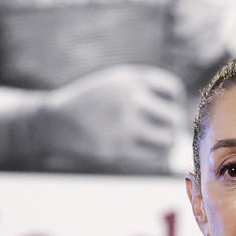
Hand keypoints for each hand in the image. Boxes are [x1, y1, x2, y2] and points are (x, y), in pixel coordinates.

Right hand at [28, 66, 186, 172]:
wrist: (56, 122)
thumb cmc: (92, 101)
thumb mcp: (116, 81)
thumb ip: (145, 86)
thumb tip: (180, 109)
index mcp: (131, 79)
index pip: (172, 89)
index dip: (175, 101)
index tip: (168, 108)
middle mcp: (130, 99)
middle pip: (173, 116)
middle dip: (173, 125)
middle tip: (168, 130)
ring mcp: (125, 125)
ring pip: (167, 139)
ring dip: (168, 142)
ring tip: (162, 142)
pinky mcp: (119, 149)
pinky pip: (153, 156)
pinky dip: (158, 155)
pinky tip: (152, 152)